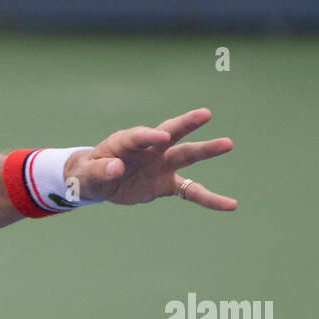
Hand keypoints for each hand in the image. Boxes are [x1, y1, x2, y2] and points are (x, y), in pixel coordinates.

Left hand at [65, 108, 236, 210]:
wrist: (99, 182)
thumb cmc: (90, 173)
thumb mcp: (88, 175)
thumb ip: (101, 170)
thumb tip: (116, 168)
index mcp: (126, 142)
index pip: (139, 136)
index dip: (150, 136)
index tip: (163, 136)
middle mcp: (149, 149)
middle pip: (171, 134)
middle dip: (186, 124)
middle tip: (205, 114)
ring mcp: (161, 164)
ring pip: (186, 156)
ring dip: (206, 150)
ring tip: (228, 143)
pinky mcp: (167, 183)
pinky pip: (191, 190)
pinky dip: (209, 198)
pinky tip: (230, 204)